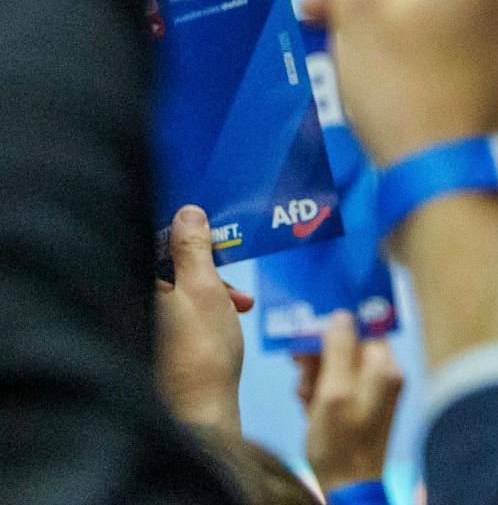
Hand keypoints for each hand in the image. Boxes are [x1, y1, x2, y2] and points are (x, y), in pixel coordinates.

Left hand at [155, 204, 252, 435]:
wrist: (200, 414)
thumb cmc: (203, 351)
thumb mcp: (206, 287)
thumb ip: (193, 247)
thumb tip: (186, 212)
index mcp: (135, 289)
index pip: (153, 244)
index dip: (185, 234)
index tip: (213, 233)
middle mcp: (128, 306)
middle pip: (166, 269)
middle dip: (206, 268)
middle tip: (234, 278)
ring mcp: (138, 329)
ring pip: (174, 293)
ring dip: (209, 291)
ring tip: (239, 305)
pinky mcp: (150, 348)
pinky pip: (174, 314)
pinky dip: (200, 312)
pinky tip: (224, 321)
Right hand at [295, 311, 403, 492]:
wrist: (348, 490)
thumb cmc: (341, 442)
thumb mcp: (334, 392)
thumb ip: (338, 351)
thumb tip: (341, 314)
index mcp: (384, 366)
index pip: (364, 327)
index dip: (337, 323)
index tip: (311, 325)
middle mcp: (383, 375)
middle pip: (349, 346)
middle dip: (320, 353)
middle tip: (298, 361)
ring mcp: (371, 393)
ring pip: (339, 367)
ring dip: (316, 374)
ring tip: (302, 391)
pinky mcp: (358, 410)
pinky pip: (337, 388)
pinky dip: (319, 392)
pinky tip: (305, 402)